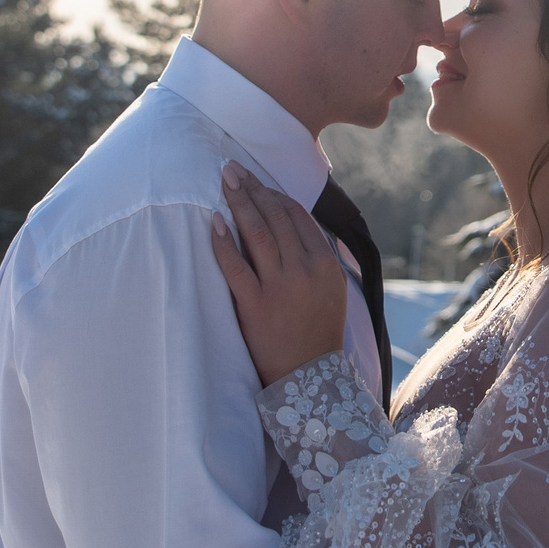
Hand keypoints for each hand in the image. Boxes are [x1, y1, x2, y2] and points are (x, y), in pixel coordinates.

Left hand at [210, 160, 349, 388]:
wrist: (308, 378)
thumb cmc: (318, 333)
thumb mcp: (333, 290)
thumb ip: (320, 258)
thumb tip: (302, 227)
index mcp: (325, 264)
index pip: (297, 216)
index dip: (275, 194)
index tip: (258, 182)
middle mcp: (304, 269)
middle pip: (275, 217)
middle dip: (253, 189)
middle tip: (233, 168)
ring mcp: (279, 286)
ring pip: (256, 232)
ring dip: (239, 201)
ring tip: (225, 179)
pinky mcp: (254, 304)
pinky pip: (235, 264)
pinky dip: (224, 240)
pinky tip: (215, 220)